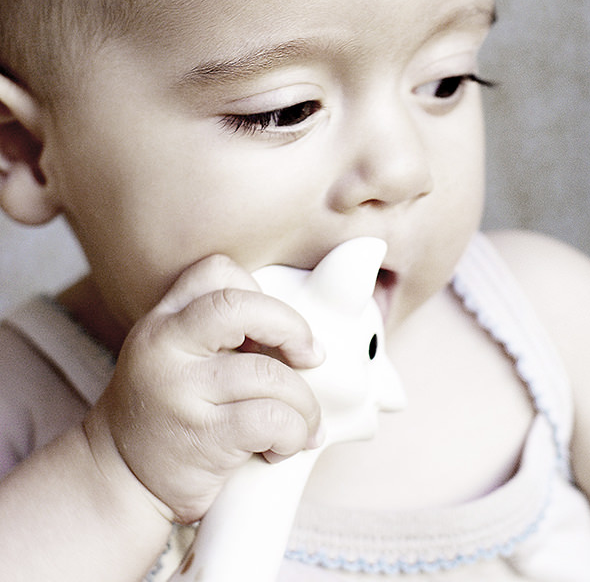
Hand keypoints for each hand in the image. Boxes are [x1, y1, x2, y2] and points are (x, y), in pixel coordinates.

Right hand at [83, 254, 323, 523]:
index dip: (259, 292)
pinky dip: (294, 433)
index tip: (272, 329)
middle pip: (241, 307)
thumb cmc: (167, 411)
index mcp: (162, 320)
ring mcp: (180, 391)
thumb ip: (219, 332)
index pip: (217, 270)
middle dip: (292, 328)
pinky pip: (272, 419)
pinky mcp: (202, 437)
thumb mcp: (176, 356)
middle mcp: (164, 346)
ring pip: (269, 374)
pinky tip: (283, 446)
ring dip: (304, 401)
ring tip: (304, 420)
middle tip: (310, 356)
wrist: (117, 480)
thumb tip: (298, 332)